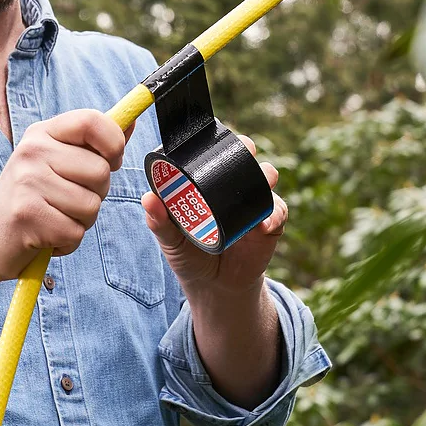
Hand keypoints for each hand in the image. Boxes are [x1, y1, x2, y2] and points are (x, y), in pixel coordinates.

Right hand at [0, 110, 128, 279]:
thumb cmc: (32, 198)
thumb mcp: (56, 161)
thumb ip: (93, 144)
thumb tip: (130, 123)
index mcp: (42, 133)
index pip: (92, 121)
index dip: (113, 143)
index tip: (111, 161)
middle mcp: (32, 151)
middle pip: (100, 170)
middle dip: (96, 194)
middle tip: (68, 200)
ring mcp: (27, 182)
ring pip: (91, 205)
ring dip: (81, 221)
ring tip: (55, 218)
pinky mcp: (26, 216)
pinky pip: (76, 232)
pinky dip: (67, 241)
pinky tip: (46, 235)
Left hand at [140, 134, 286, 298]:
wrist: (216, 287)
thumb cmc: (189, 256)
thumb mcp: (171, 240)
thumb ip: (159, 221)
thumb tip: (148, 199)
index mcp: (205, 184)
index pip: (210, 154)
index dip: (211, 142)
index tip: (209, 138)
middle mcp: (230, 187)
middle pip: (242, 156)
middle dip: (245, 147)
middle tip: (246, 148)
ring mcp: (251, 202)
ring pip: (265, 176)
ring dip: (265, 174)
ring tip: (264, 178)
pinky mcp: (269, 223)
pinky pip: (277, 211)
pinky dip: (274, 214)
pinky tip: (264, 224)